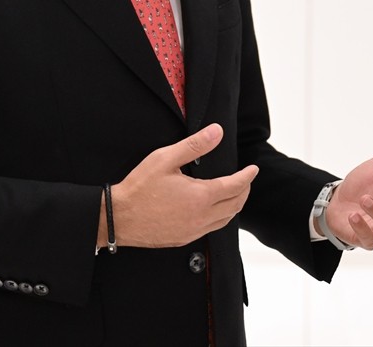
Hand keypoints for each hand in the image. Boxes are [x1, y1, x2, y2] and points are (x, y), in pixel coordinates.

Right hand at [105, 124, 258, 248]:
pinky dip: (220, 218)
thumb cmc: (139, 187)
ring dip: (234, 206)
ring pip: (225, 220)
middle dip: (244, 191)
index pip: (234, 186)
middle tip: (246, 180)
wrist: (119, 218)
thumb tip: (217, 132)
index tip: (253, 169)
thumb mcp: (165, 158)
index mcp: (200, 196)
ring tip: (235, 195)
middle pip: (235, 205)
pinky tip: (214, 212)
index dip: (247, 176)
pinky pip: (211, 229)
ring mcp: (193, 231)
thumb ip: (194, 145)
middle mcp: (201, 217)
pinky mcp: (184, 239)